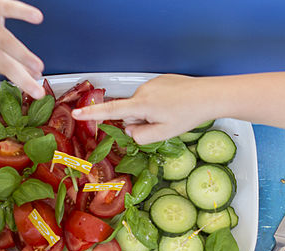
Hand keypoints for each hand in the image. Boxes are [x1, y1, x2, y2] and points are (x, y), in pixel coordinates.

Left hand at [0, 0, 44, 97]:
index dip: (17, 77)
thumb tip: (3, 53)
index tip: (33, 86)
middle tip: (37, 92)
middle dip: (21, 80)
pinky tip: (36, 18)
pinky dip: (21, 12)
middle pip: (1, 63)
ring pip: (3, 42)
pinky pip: (6, 7)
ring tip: (38, 67)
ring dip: (22, 56)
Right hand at [71, 74, 207, 144]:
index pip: (111, 110)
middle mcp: (143, 90)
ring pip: (142, 104)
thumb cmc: (188, 114)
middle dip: (141, 120)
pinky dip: (159, 103)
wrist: (208, 95)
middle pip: (131, 111)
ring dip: (151, 112)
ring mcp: (151, 83)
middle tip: (163, 123)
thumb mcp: (162, 134)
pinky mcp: (160, 80)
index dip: (92, 114)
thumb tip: (130, 129)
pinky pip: (151, 96)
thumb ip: (139, 136)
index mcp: (141, 104)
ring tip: (172, 113)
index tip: (76, 113)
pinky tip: (174, 104)